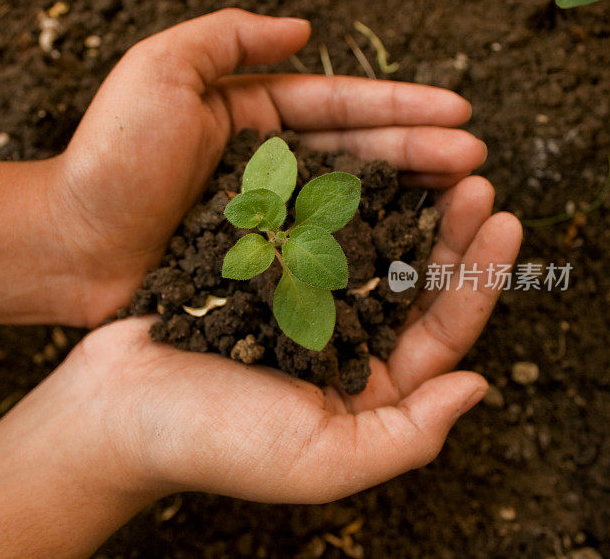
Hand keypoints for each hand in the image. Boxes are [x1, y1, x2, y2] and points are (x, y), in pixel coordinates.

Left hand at [48, 9, 488, 325]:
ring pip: (347, 206)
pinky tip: (409, 254)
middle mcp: (265, 167)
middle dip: (418, 153)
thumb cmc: (108, 158)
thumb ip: (229, 38)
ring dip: (405, 201)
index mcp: (250, 116)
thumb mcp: (160, 70)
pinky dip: (364, 253)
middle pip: (354, 154)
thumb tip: (305, 30)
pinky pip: (318, 255)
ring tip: (463, 201)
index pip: (337, 106)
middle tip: (478, 161)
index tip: (458, 110)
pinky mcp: (256, 267)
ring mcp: (264, 220)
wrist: (68, 245)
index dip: (398, 106)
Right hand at [68, 178, 520, 502]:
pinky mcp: (257, 275)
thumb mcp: (322, 461)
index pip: (440, 335)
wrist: (114, 407)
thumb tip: (479, 386)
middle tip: (476, 177)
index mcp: (363, 394)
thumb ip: (408, 436)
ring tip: (428, 159)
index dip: (479, 280)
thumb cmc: (213, 441)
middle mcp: (339, 347)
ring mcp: (298, 306)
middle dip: (448, 233)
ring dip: (399, 206)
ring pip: (364, 250)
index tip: (504, 221)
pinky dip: (335, 200)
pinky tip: (356, 165)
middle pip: (409, 284)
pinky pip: (308, 232)